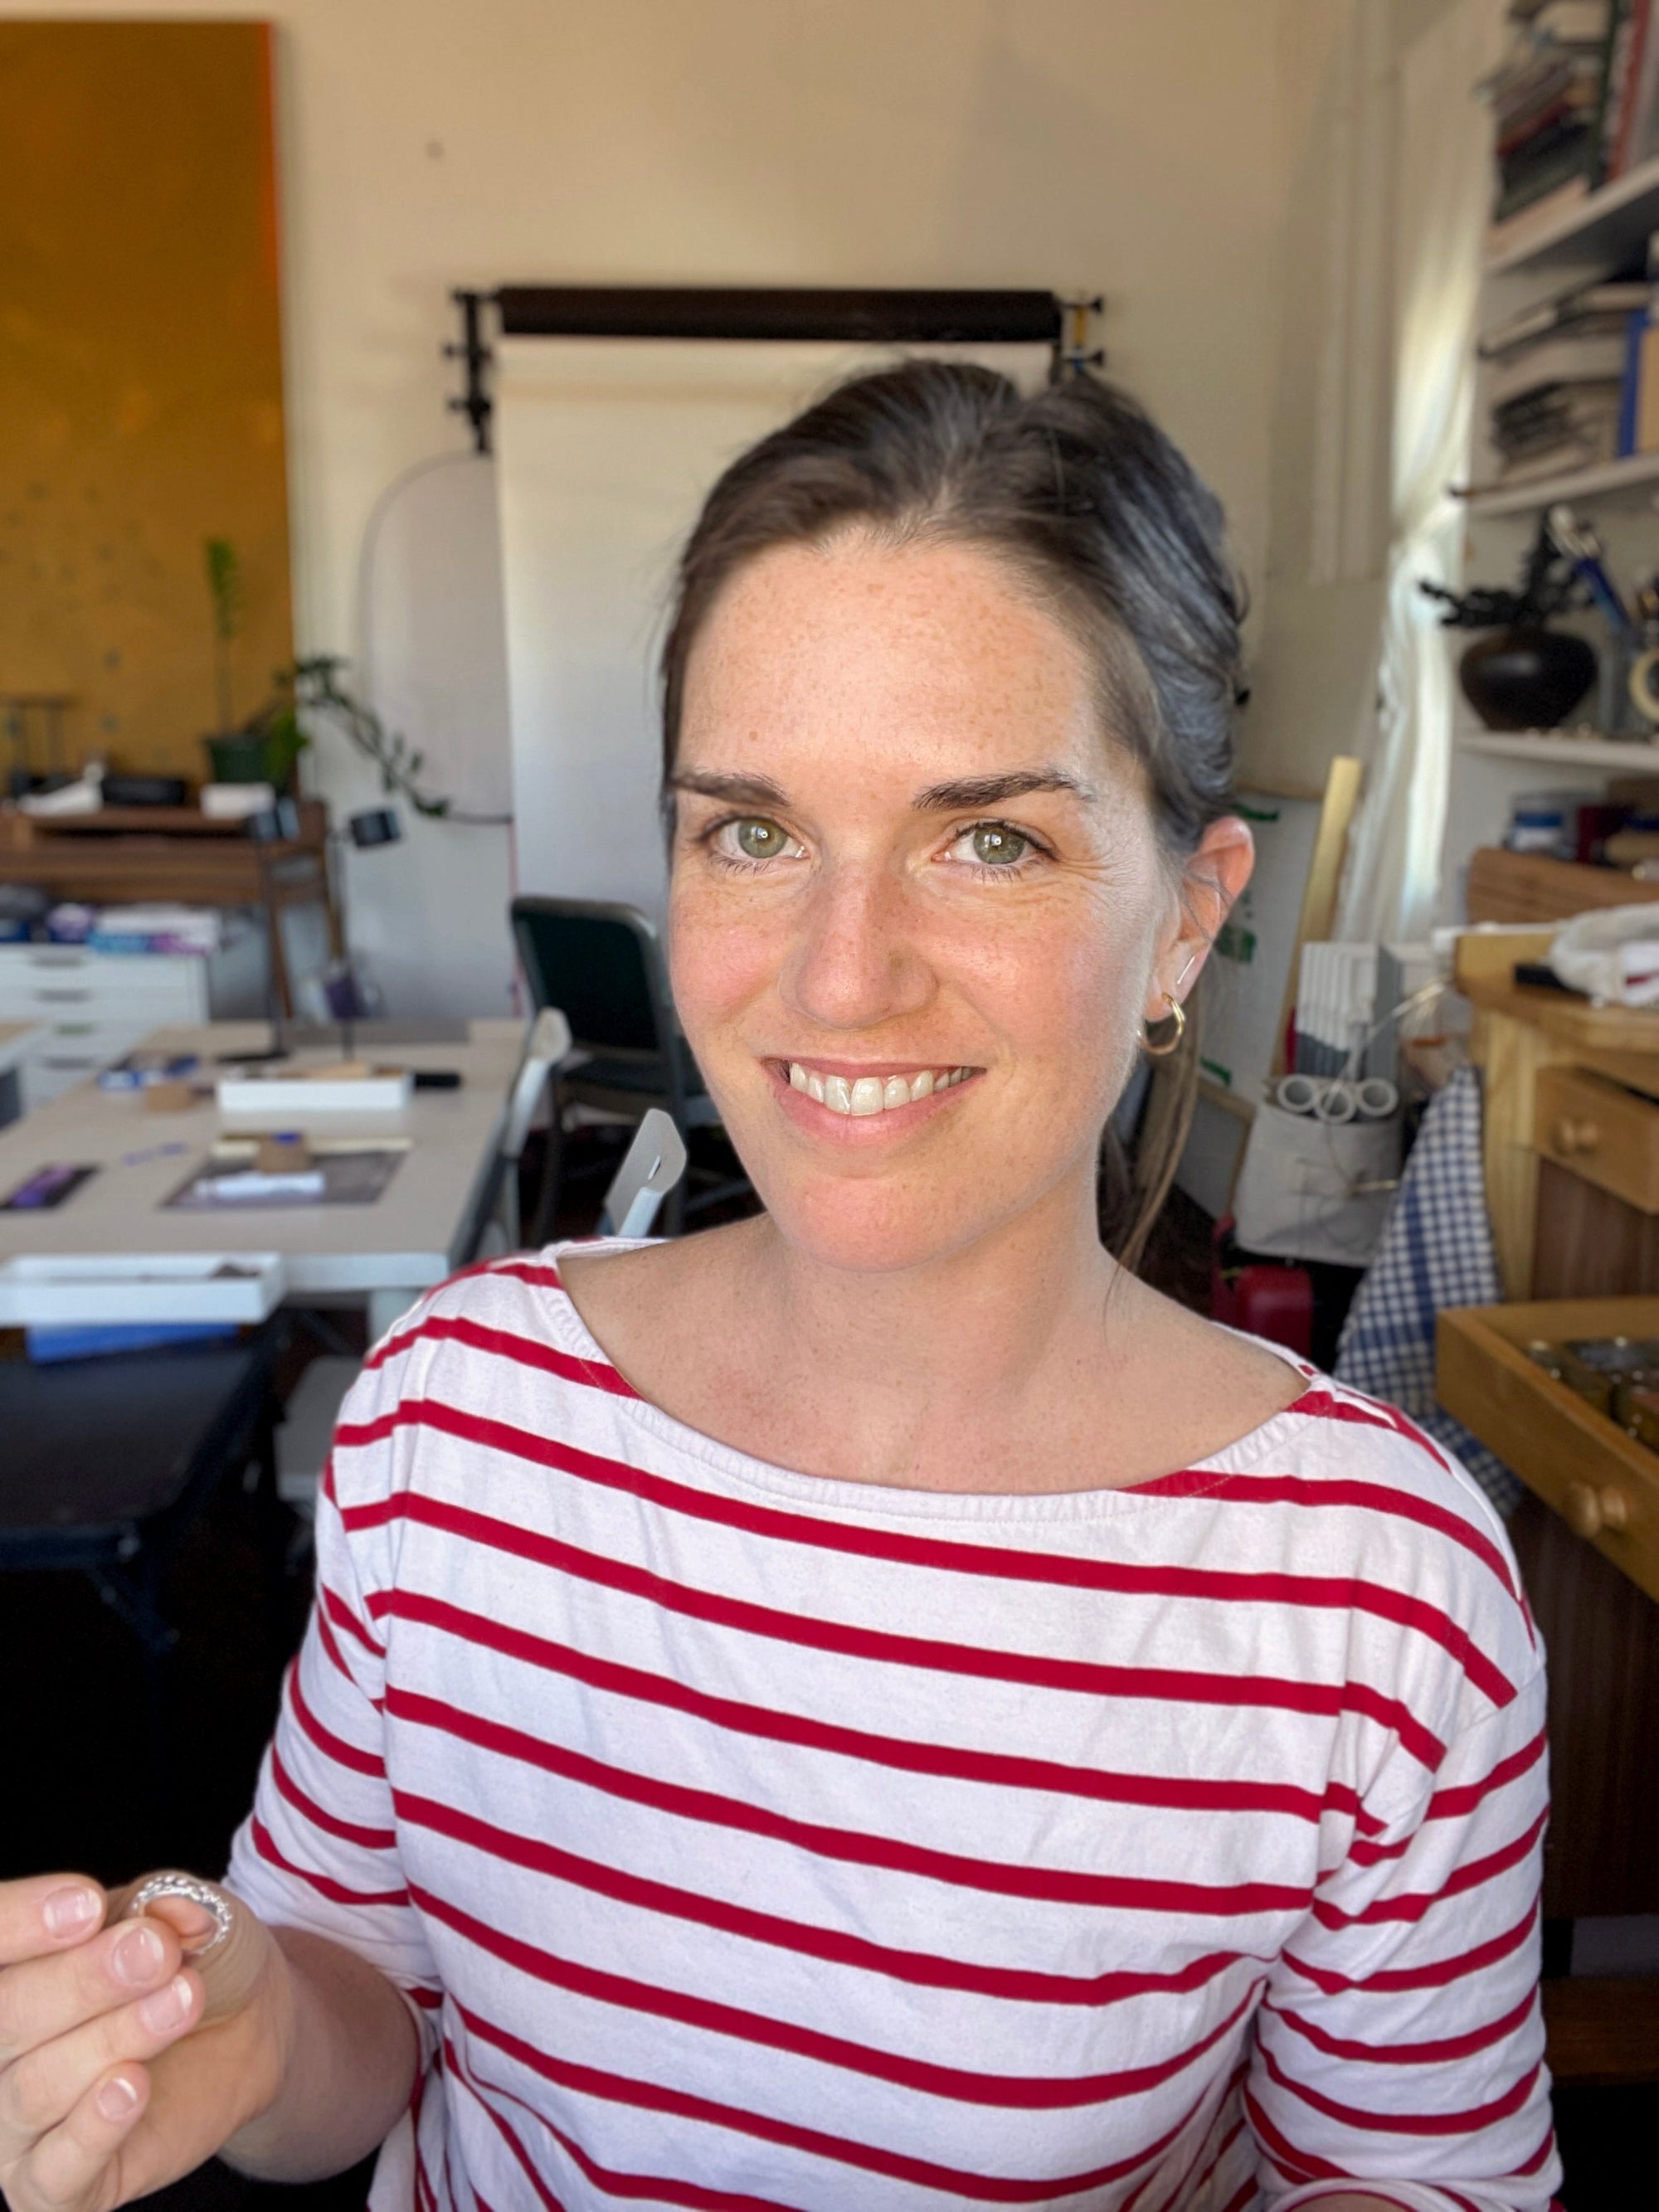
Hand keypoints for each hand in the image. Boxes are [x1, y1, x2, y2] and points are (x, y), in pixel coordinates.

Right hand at [0, 1872, 290, 2211]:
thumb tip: (163, 1916)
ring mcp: (13, 2126)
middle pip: (7, 2017)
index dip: (20, 1922)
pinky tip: (133, 2085)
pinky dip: (94, 2126)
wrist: (240, 2028)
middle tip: (154, 1953)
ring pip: (35, 2087)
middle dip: (81, 1981)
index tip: (86, 1905)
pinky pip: (56, 2169)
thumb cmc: (184, 1961)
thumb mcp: (182, 1916)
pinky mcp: (52, 2186)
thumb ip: (161, 1910)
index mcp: (8, 1970)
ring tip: (182, 1999)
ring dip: (115, 2038)